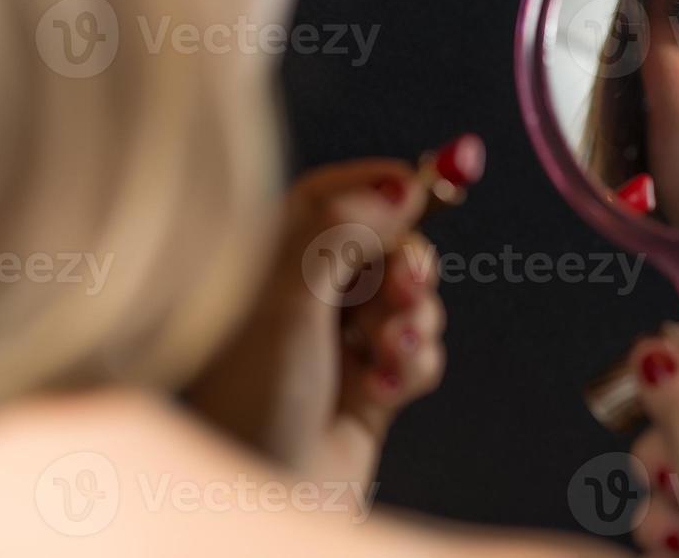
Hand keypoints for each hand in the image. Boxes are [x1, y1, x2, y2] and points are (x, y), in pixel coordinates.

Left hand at [185, 157, 447, 487]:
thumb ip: (343, 230)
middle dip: (408, 265)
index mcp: (269, 262)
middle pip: (384, 246)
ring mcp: (339, 343)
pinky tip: (384, 389)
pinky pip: (419, 352)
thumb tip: (398, 186)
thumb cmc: (252, 402)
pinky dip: (414, 365)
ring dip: (414, 321)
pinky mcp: (370, 387)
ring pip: (410, 300)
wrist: (260, 500)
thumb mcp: (289, 298)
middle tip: (408, 286)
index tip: (427, 180)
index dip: (378, 184)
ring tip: (390, 350)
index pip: (330, 196)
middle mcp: (305, 297)